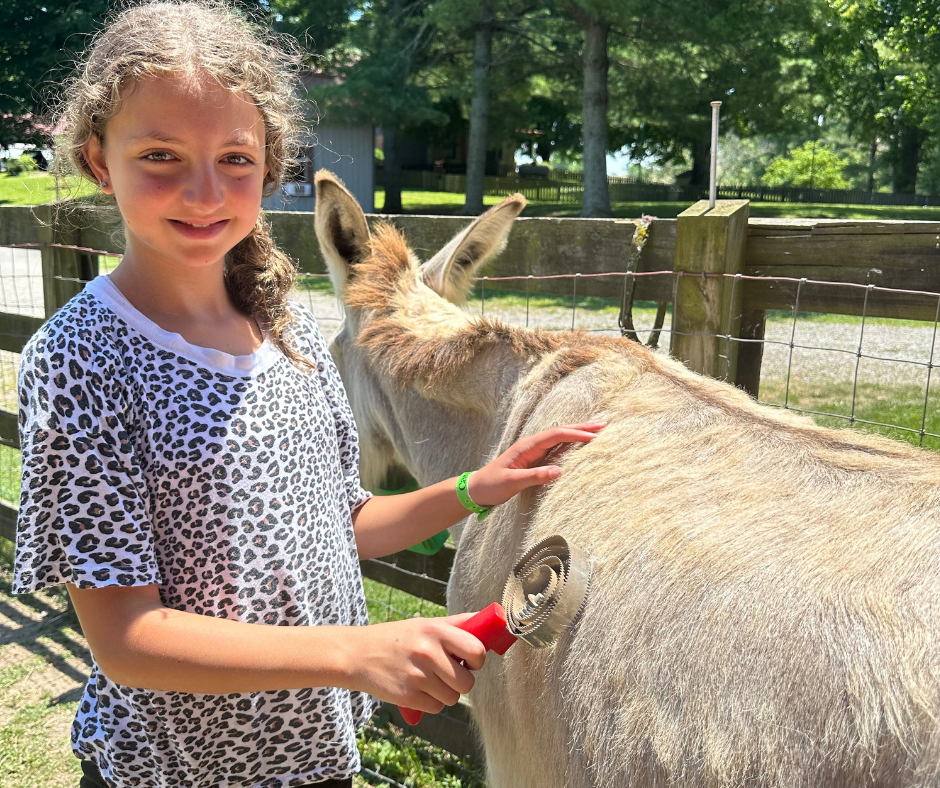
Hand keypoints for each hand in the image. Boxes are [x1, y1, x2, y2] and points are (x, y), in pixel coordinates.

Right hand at [345, 614, 486, 712]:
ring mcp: (418, 675)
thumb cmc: (397, 638)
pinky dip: (430, 703)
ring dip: (445, 694)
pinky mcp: (408, 695)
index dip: (477, 660)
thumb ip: (456, 624)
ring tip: (428, 681)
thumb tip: (490, 620)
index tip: (469, 661)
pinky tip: (417, 690)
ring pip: (453, 697)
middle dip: (460, 682)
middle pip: (467, 682)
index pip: (477, 650)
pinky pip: (436, 708)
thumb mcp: (424, 624)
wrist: (358, 653)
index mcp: (436, 630)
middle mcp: (429, 652)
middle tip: (447, 674)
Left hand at [468, 422, 605, 507]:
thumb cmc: (492, 485)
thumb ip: (534, 476)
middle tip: (603, 425)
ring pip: (559, 439)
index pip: (555, 435)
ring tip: (597, 431)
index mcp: (526, 446)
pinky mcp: (534, 460)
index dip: (575, 435)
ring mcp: (533, 452)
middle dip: (581, 428)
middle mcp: (531, 445)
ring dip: (577, 434)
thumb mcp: (512, 482)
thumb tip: (559, 471)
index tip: (594, 437)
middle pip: (560, 432)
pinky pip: (555, 449)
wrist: (476, 489)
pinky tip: (579, 444)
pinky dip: (570, 444)